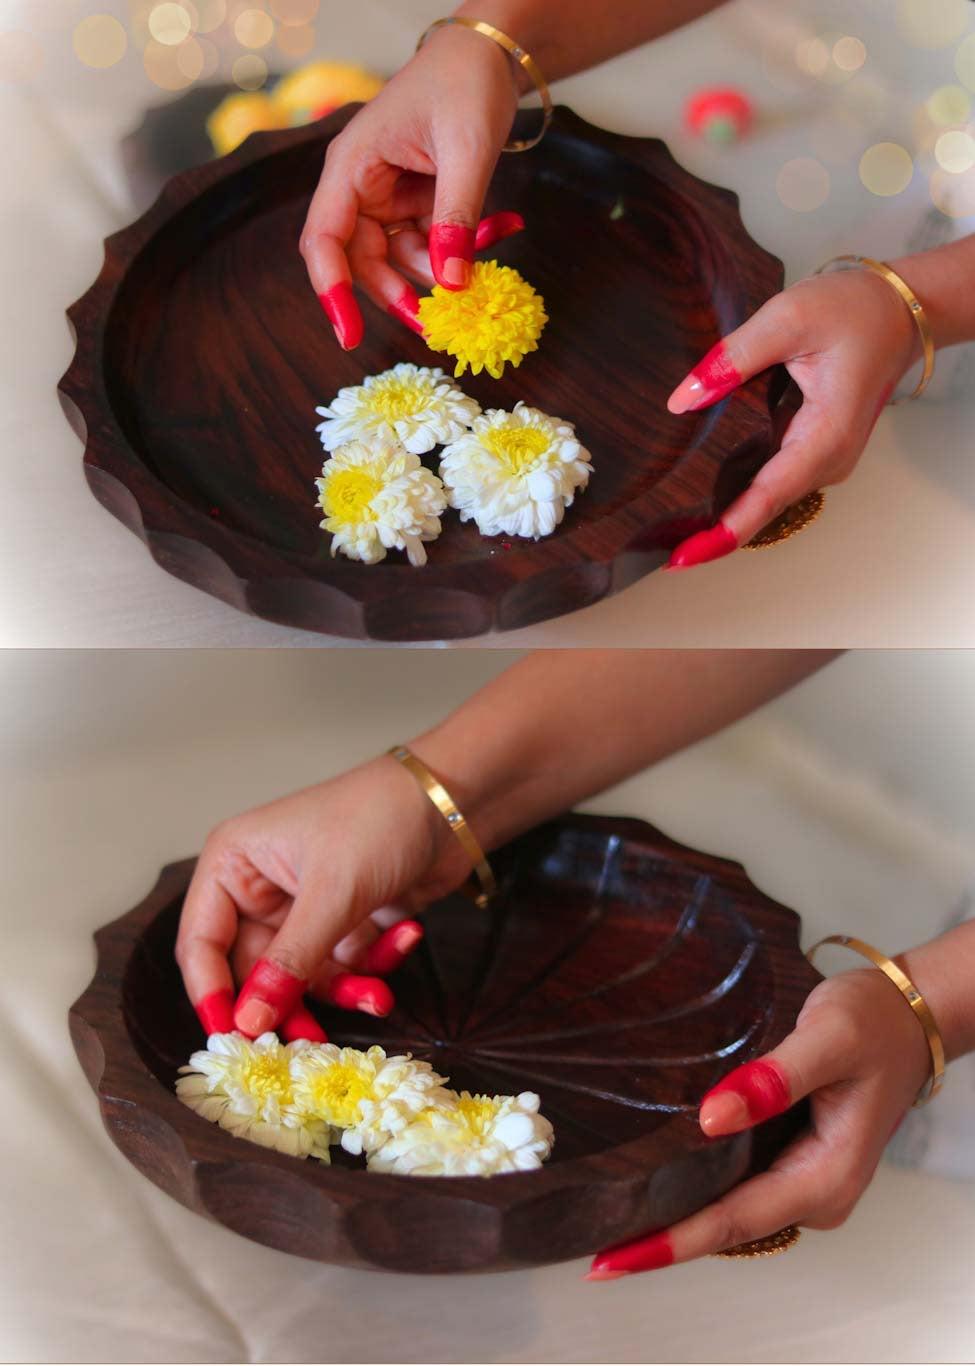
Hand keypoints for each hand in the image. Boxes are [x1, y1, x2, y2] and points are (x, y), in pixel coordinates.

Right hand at [174, 755, 472, 1041]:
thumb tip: (246, 1023)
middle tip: (312, 1043)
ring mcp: (307, 905)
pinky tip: (407, 933)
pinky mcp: (347, 919)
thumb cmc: (380, 819)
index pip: (201, 943)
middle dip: (290, 1003)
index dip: (212, 995)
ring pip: (306, 975)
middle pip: (255, 970)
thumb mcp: (331, 894)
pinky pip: (347, 964)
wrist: (455, 799)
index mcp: (235, 864)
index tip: (232, 1041)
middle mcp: (263, 886)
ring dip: (344, 988)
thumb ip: (288, 963)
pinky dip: (376, 961)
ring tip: (378, 997)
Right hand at [299, 24, 521, 347]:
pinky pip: (430, 245)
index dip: (331, 291)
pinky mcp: (414, 205)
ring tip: (493, 244)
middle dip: (401, 292)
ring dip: (443, 270)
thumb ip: (456, 218)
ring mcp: (387, 199)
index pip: (324, 240)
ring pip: (401, 261)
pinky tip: (502, 226)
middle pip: (363, 262)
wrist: (487, 53)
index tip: (349, 335)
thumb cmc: (465, 82)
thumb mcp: (466, 150)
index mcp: (351, 167)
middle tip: (440, 323)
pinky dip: (462, 249)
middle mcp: (360, 188)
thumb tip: (450, 284)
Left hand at [587, 965, 930, 1278]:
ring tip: (606, 1210)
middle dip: (661, 1234)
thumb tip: (712, 1118)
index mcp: (826, 1177)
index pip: (733, 1220)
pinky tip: (651, 1174)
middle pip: (725, 1226)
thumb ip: (774, 1078)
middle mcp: (814, 1192)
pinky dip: (694, 1186)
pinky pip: (736, 1185)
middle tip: (589, 1234)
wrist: (905, 1016)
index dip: (670, 1242)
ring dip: (674, 1212)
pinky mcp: (791, 1162)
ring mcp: (802, 1180)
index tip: (611, 1259)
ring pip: (727, 1209)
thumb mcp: (828, 1037)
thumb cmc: (871, 1022)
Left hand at [665, 268, 920, 568]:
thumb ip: (732, 359)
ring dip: (720, 512)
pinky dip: (736, 491)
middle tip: (655, 541)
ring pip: (764, 499)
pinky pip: (770, 482)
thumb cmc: (854, 310)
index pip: (767, 497)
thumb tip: (682, 401)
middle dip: (711, 529)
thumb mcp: (788, 318)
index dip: (723, 532)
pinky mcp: (813, 453)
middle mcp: (828, 461)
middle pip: (761, 508)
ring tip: (666, 526)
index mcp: (826, 435)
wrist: (900, 310)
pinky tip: (698, 493)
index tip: (683, 557)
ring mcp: (823, 461)